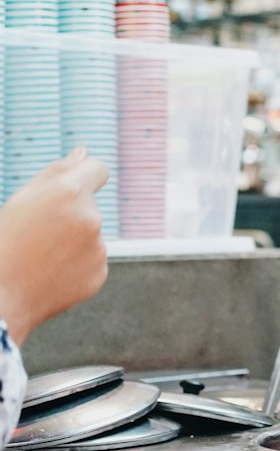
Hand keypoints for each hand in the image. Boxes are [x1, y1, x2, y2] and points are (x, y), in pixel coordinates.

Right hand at [0, 150, 108, 346]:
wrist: (0, 297)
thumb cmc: (4, 244)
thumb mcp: (21, 199)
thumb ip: (57, 172)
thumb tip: (82, 152)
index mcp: (69, 192)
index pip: (98, 169)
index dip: (84, 176)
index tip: (73, 187)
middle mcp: (90, 217)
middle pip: (89, 206)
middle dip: (71, 214)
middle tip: (37, 234)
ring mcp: (97, 248)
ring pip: (90, 235)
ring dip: (73, 241)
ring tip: (40, 257)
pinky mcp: (99, 273)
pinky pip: (92, 260)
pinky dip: (76, 265)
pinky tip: (50, 273)